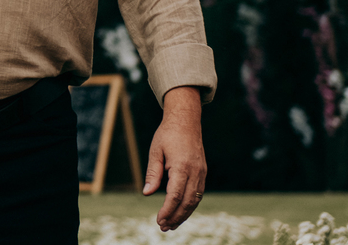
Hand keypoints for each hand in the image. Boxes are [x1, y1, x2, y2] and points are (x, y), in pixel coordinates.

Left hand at [143, 86, 205, 230]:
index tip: (159, 220)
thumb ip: (152, 174)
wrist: (186, 121)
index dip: (168, 210)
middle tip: (163, 228)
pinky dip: (190, 205)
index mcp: (182, 166)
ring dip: (184, 214)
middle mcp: (195, 172)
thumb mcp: (155, 151)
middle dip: (176, 217)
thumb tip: (147, 194)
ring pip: (195, 200)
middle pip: (187, 202)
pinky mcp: (203, 173)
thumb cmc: (167, 135)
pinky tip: (181, 211)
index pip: (175, 195)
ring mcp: (201, 173)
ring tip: (171, 225)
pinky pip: (198, 193)